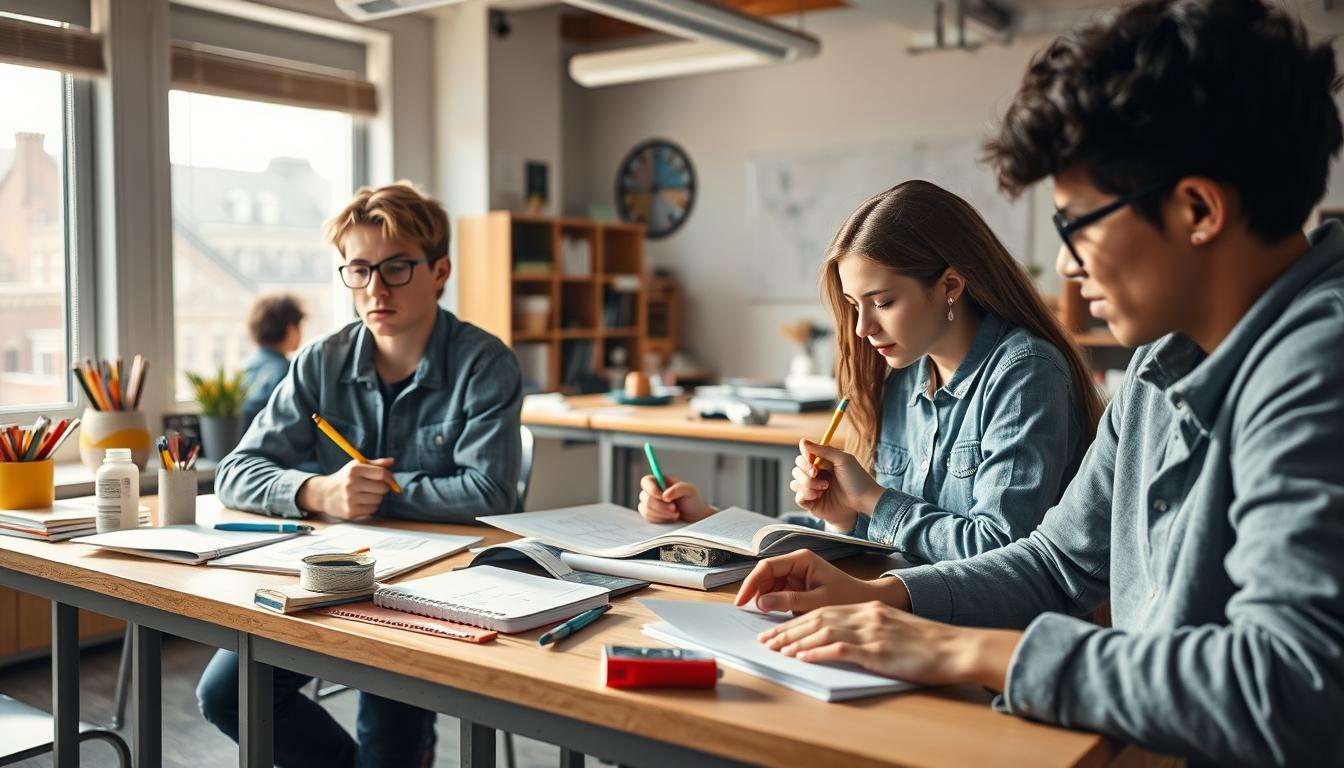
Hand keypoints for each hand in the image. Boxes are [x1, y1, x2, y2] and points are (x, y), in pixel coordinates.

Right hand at [297, 458, 394, 519]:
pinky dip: (371, 506)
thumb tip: (392, 461)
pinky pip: (372, 509)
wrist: (324, 494)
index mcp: (354, 470)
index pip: (381, 474)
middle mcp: (351, 483)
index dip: (389, 477)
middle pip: (382, 488)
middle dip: (382, 488)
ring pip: (378, 499)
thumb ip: (375, 464)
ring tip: (367, 494)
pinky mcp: (350, 511)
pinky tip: (363, 502)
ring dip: (377, 497)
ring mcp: (350, 498)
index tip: (389, 479)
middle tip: (375, 487)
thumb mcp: (357, 466)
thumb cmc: (345, 478)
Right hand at [637, 474, 714, 522]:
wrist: (694, 516)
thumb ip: (677, 489)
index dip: (650, 488)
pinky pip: (648, 518)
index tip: (661, 496)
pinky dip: (660, 519)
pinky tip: (669, 518)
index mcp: (659, 481)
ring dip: (662, 514)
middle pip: (645, 497)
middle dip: (660, 506)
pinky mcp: (650, 515)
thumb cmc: (692, 500)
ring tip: (675, 514)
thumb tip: (664, 495)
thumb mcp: (689, 490)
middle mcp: (652, 491)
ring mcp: (649, 504)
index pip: (646, 481)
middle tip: (675, 509)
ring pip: (645, 509)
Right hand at [734, 549, 910, 613]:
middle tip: (748, 612)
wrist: (865, 602)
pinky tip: (771, 614)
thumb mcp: (818, 602)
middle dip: (756, 592)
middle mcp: (796, 563)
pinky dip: (772, 603)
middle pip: (765, 575)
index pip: (767, 567)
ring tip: (761, 616)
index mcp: (801, 559)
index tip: (742, 601)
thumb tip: (761, 602)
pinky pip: (778, 592)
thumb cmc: (847, 597)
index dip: (751, 583)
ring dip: (764, 599)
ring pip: (769, 584)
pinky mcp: (797, 586)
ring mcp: (796, 574)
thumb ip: (789, 601)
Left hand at [757, 601, 1021, 690]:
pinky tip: (802, 657)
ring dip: (795, 641)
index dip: (797, 621)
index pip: (824, 612)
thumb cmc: (929, 644)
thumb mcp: (895, 629)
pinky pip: (839, 649)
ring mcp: (871, 631)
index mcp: (869, 609)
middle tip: (767, 640)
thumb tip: (846, 641)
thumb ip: (870, 629)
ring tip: (776, 649)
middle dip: (788, 629)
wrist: (956, 647)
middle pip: (817, 618)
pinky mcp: (877, 649)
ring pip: (822, 631)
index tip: (779, 630)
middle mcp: (866, 615)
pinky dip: (816, 653)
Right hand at [791, 439, 883, 530]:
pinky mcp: (811, 503)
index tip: (812, 459)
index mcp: (821, 463)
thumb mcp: (842, 459)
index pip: (803, 455)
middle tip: (818, 473)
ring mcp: (812, 489)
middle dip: (806, 471)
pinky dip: (806, 494)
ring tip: (825, 487)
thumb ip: (823, 449)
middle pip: (796, 468)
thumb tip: (802, 441)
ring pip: (795, 483)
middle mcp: (815, 475)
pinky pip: (798, 497)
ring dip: (808, 483)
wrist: (863, 500)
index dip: (804, 456)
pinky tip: (819, 496)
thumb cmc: (857, 479)